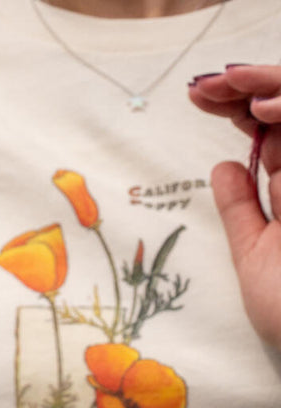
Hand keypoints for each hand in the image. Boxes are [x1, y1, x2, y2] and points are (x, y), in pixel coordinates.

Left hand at [189, 65, 280, 348]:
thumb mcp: (256, 255)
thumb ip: (244, 209)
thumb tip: (225, 164)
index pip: (280, 136)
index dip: (246, 107)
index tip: (202, 96)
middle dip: (260, 88)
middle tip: (213, 85)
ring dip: (277, 99)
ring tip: (240, 96)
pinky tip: (266, 112)